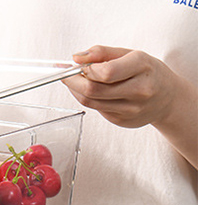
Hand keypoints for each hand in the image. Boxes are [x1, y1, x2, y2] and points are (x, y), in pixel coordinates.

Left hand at [63, 45, 197, 167]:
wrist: (168, 98)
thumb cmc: (147, 72)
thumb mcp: (130, 54)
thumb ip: (102, 52)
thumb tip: (77, 57)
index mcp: (142, 67)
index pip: (105, 72)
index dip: (85, 69)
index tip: (77, 65)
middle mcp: (139, 90)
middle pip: (93, 90)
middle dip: (73, 82)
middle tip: (67, 75)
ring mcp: (131, 109)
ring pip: (90, 102)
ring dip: (77, 91)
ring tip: (77, 81)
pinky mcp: (122, 121)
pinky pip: (96, 110)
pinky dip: (87, 99)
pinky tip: (92, 92)